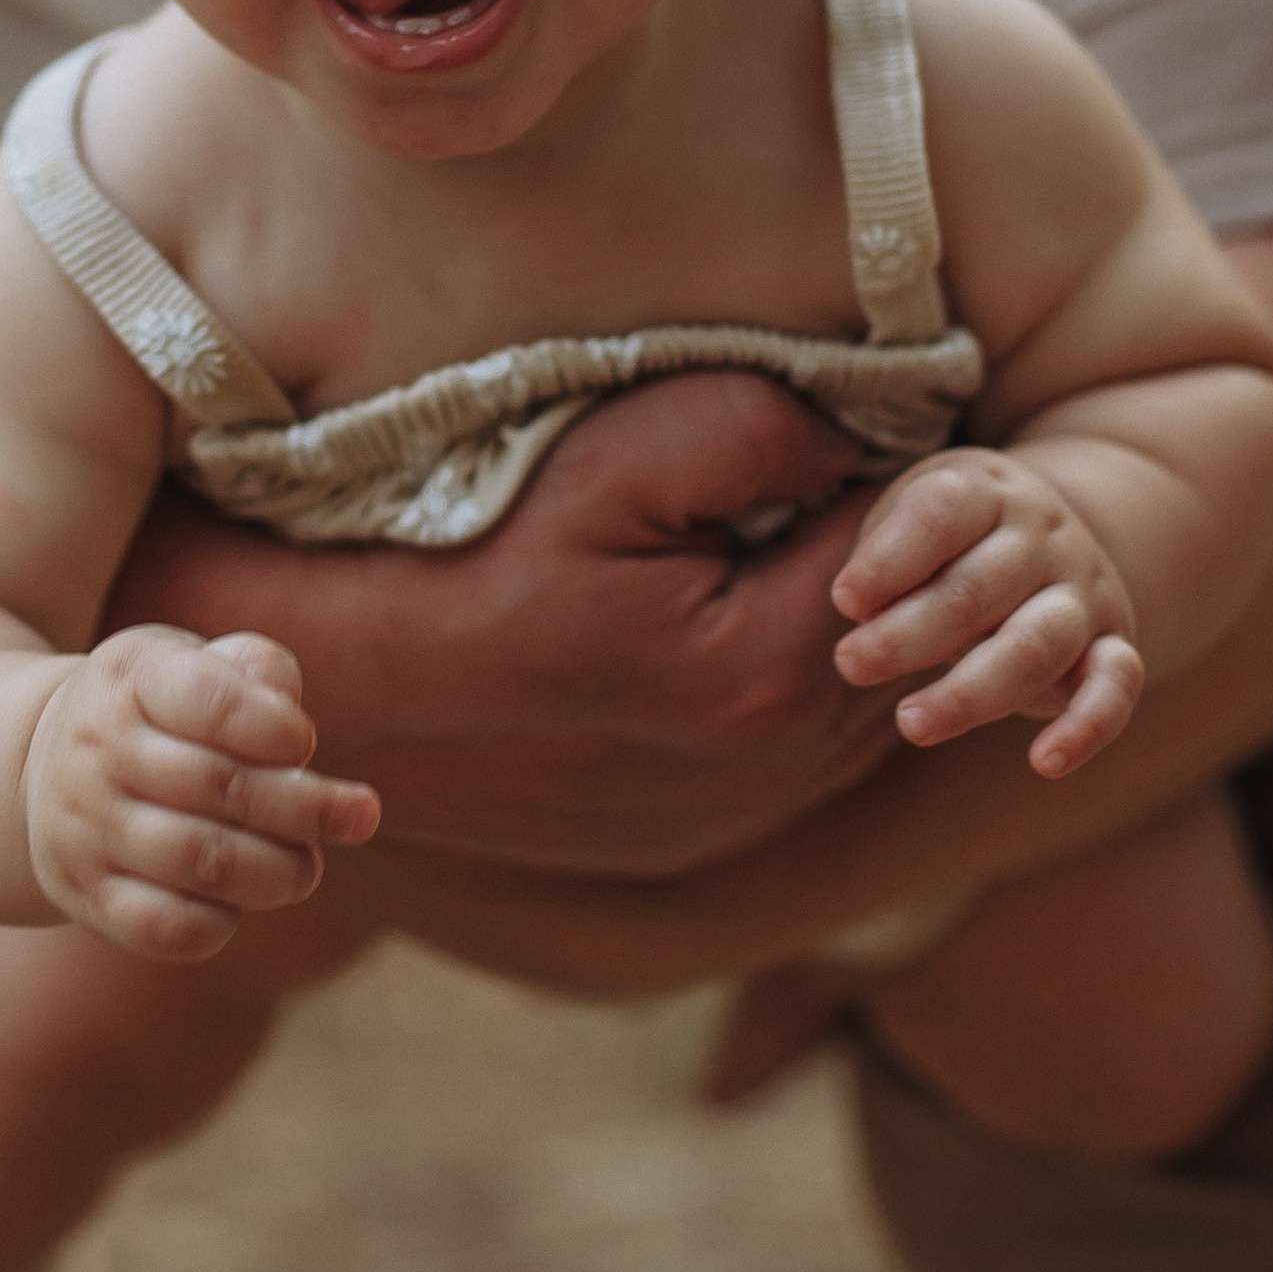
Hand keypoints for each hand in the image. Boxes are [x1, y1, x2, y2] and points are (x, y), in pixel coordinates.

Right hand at [21, 625, 380, 960]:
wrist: (32, 772)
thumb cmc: (153, 711)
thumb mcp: (189, 664)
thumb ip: (252, 670)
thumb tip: (287, 707)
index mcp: (130, 677)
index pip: (207, 699)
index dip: (273, 727)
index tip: (307, 742)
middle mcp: (97, 750)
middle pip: (217, 786)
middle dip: (306, 807)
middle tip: (361, 816)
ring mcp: (86, 828)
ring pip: (198, 861)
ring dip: (277, 870)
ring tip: (309, 865)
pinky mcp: (86, 895)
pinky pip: (165, 927)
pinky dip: (221, 921)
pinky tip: (242, 903)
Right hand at [109, 372, 887, 876]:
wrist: (365, 682)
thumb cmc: (480, 550)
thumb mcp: (615, 458)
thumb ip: (765, 429)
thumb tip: (868, 439)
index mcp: (768, 669)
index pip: (907, 553)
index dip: (893, 475)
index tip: (851, 427)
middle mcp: (775, 769)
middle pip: (901, 640)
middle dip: (882, 560)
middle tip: (815, 482)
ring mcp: (739, 818)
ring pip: (863, 709)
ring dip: (841, 630)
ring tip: (768, 553)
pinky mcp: (699, 843)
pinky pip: (803, 763)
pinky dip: (793, 693)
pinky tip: (728, 631)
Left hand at [830, 450, 1142, 777]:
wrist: (1058, 539)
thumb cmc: (954, 540)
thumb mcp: (914, 522)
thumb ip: (886, 558)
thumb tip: (860, 610)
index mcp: (987, 493)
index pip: (943, 514)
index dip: (889, 560)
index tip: (844, 600)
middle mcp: (1044, 538)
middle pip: (977, 589)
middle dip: (907, 634)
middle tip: (850, 664)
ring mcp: (1084, 593)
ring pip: (1035, 645)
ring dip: (969, 692)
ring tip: (910, 723)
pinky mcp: (1113, 646)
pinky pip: (1115, 688)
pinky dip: (1087, 727)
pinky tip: (1046, 763)